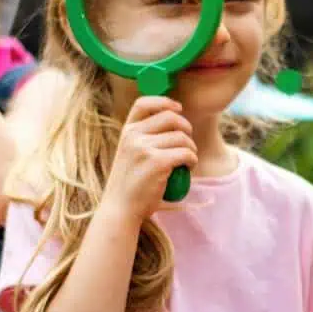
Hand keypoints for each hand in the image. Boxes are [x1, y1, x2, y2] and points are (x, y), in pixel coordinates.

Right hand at [101, 96, 197, 220]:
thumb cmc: (130, 185)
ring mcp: (144, 148)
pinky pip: (186, 153)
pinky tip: (188, 168)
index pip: (144, 103)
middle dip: (186, 127)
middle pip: (171, 117)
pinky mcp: (157, 162)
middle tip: (188, 143)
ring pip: (182, 137)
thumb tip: (173, 121)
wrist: (120, 209)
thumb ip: (143, 139)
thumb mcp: (129, 154)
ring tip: (187, 160)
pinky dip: (192, 160)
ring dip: (191, 148)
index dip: (164, 102)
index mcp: (126, 131)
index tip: (178, 108)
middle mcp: (133, 136)